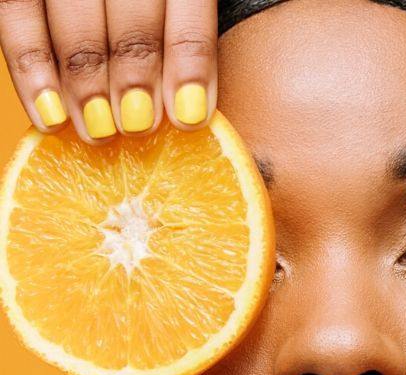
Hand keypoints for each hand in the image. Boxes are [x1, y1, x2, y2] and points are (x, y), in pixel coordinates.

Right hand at [0, 0, 216, 141]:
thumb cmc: (146, 12)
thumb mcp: (168, 9)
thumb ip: (175, 41)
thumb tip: (187, 114)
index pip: (187, 3)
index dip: (188, 61)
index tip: (188, 116)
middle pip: (131, 15)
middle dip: (134, 76)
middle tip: (137, 127)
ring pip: (74, 18)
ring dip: (86, 83)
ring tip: (98, 131)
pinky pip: (15, 12)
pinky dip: (31, 69)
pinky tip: (51, 117)